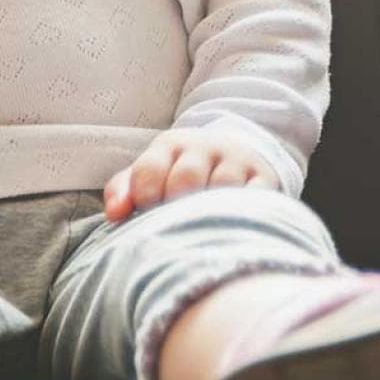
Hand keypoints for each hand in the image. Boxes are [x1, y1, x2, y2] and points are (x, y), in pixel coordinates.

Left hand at [103, 126, 278, 222]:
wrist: (233, 153)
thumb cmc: (179, 174)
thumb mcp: (151, 173)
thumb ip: (124, 190)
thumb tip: (115, 214)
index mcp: (170, 145)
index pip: (151, 168)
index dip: (144, 194)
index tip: (144, 213)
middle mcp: (205, 148)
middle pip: (186, 178)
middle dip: (176, 205)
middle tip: (174, 228)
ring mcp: (236, 162)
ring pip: (222, 187)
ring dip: (209, 213)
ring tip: (201, 234)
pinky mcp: (264, 178)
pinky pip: (256, 197)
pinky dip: (243, 214)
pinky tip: (231, 230)